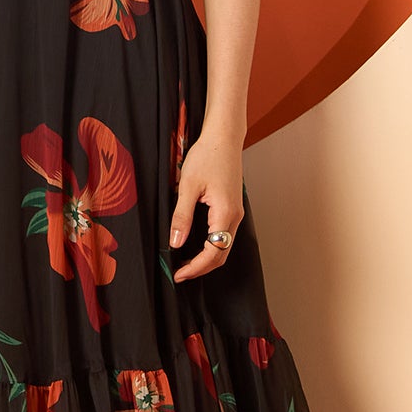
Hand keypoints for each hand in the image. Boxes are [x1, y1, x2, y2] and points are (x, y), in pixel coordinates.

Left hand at [168, 125, 244, 280]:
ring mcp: (235, 213)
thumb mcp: (188, 187)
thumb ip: (181, 216)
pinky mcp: (231, 208)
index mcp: (225, 213)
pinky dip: (210, 247)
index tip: (178, 274)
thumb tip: (176, 242)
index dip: (195, 267)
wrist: (224, 138)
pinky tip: (194, 245)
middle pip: (221, 255)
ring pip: (223, 247)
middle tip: (179, 273)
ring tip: (184, 263)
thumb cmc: (207, 156)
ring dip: (205, 259)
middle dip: (201, 268)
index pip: (213, 253)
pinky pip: (223, 236)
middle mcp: (234, 216)